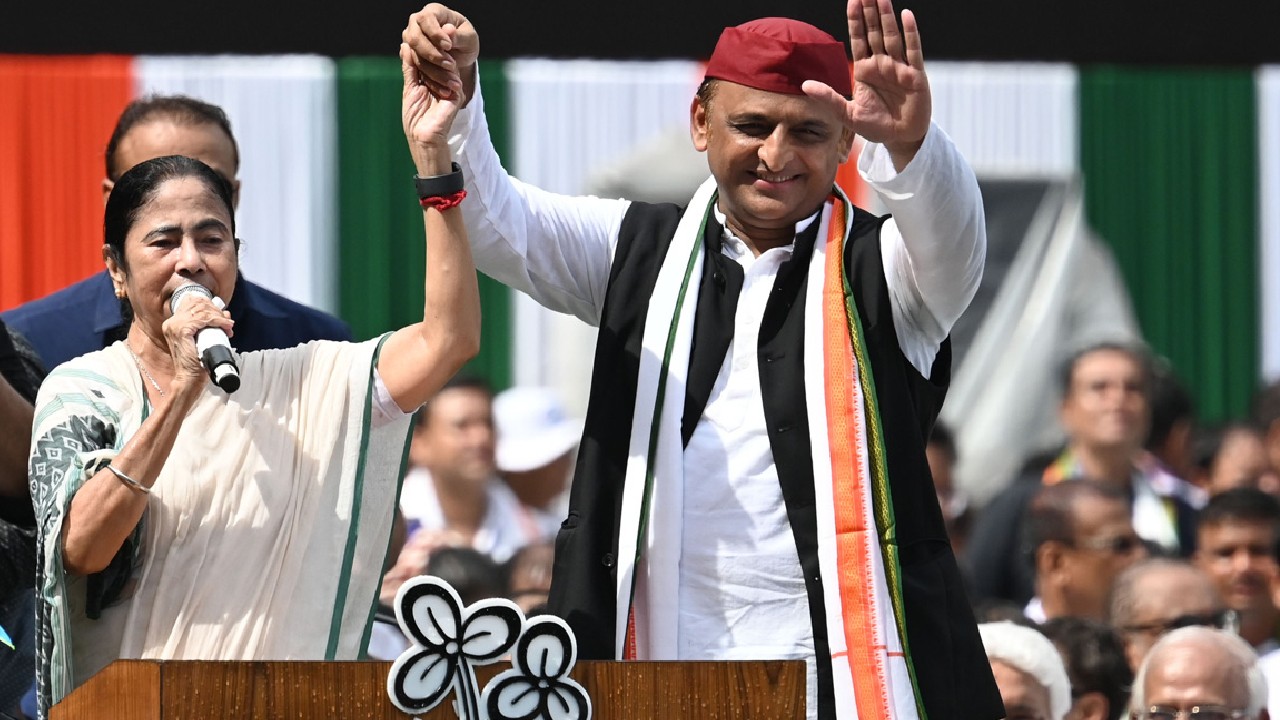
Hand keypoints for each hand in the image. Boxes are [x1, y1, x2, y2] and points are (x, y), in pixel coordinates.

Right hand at [161, 295, 232, 386]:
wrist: (190, 377)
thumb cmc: (197, 360)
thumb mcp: (203, 338)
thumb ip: (210, 325)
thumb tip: (226, 314)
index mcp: (174, 323)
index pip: (192, 302)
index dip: (209, 305)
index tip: (221, 315)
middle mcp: (172, 322)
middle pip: (197, 304)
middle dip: (216, 311)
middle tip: (227, 322)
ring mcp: (175, 326)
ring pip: (201, 310)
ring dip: (219, 316)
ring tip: (228, 326)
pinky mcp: (181, 330)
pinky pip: (203, 319)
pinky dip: (218, 321)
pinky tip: (225, 326)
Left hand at [401, 42, 461, 174]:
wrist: (424, 139)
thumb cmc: (415, 120)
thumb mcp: (410, 89)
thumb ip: (410, 69)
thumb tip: (405, 46)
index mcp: (432, 82)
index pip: (428, 60)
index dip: (421, 48)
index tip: (410, 35)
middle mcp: (444, 83)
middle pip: (437, 60)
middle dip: (429, 49)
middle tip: (420, 35)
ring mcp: (451, 89)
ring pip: (444, 65)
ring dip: (433, 57)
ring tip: (424, 47)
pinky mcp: (456, 95)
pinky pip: (449, 77)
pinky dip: (440, 69)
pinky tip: (433, 62)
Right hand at [402, 4, 478, 103]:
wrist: (461, 52)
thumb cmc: (466, 39)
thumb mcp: (469, 38)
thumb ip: (459, 35)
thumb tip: (447, 31)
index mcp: (432, 12)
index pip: (426, 20)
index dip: (435, 34)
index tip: (448, 46)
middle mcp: (417, 24)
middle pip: (414, 39)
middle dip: (432, 54)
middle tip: (451, 64)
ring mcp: (412, 41)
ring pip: (415, 57)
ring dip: (434, 71)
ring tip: (453, 79)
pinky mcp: (412, 58)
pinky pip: (417, 71)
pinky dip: (432, 81)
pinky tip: (446, 88)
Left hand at [803, 0, 930, 166]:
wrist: (901, 138)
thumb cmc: (875, 126)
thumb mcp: (847, 114)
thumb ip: (829, 98)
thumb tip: (804, 86)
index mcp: (865, 69)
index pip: (858, 39)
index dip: (855, 20)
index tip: (853, 0)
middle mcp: (882, 63)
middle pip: (875, 31)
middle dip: (871, 11)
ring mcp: (899, 67)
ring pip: (892, 36)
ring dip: (887, 17)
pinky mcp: (916, 75)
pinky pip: (913, 50)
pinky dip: (910, 33)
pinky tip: (906, 16)